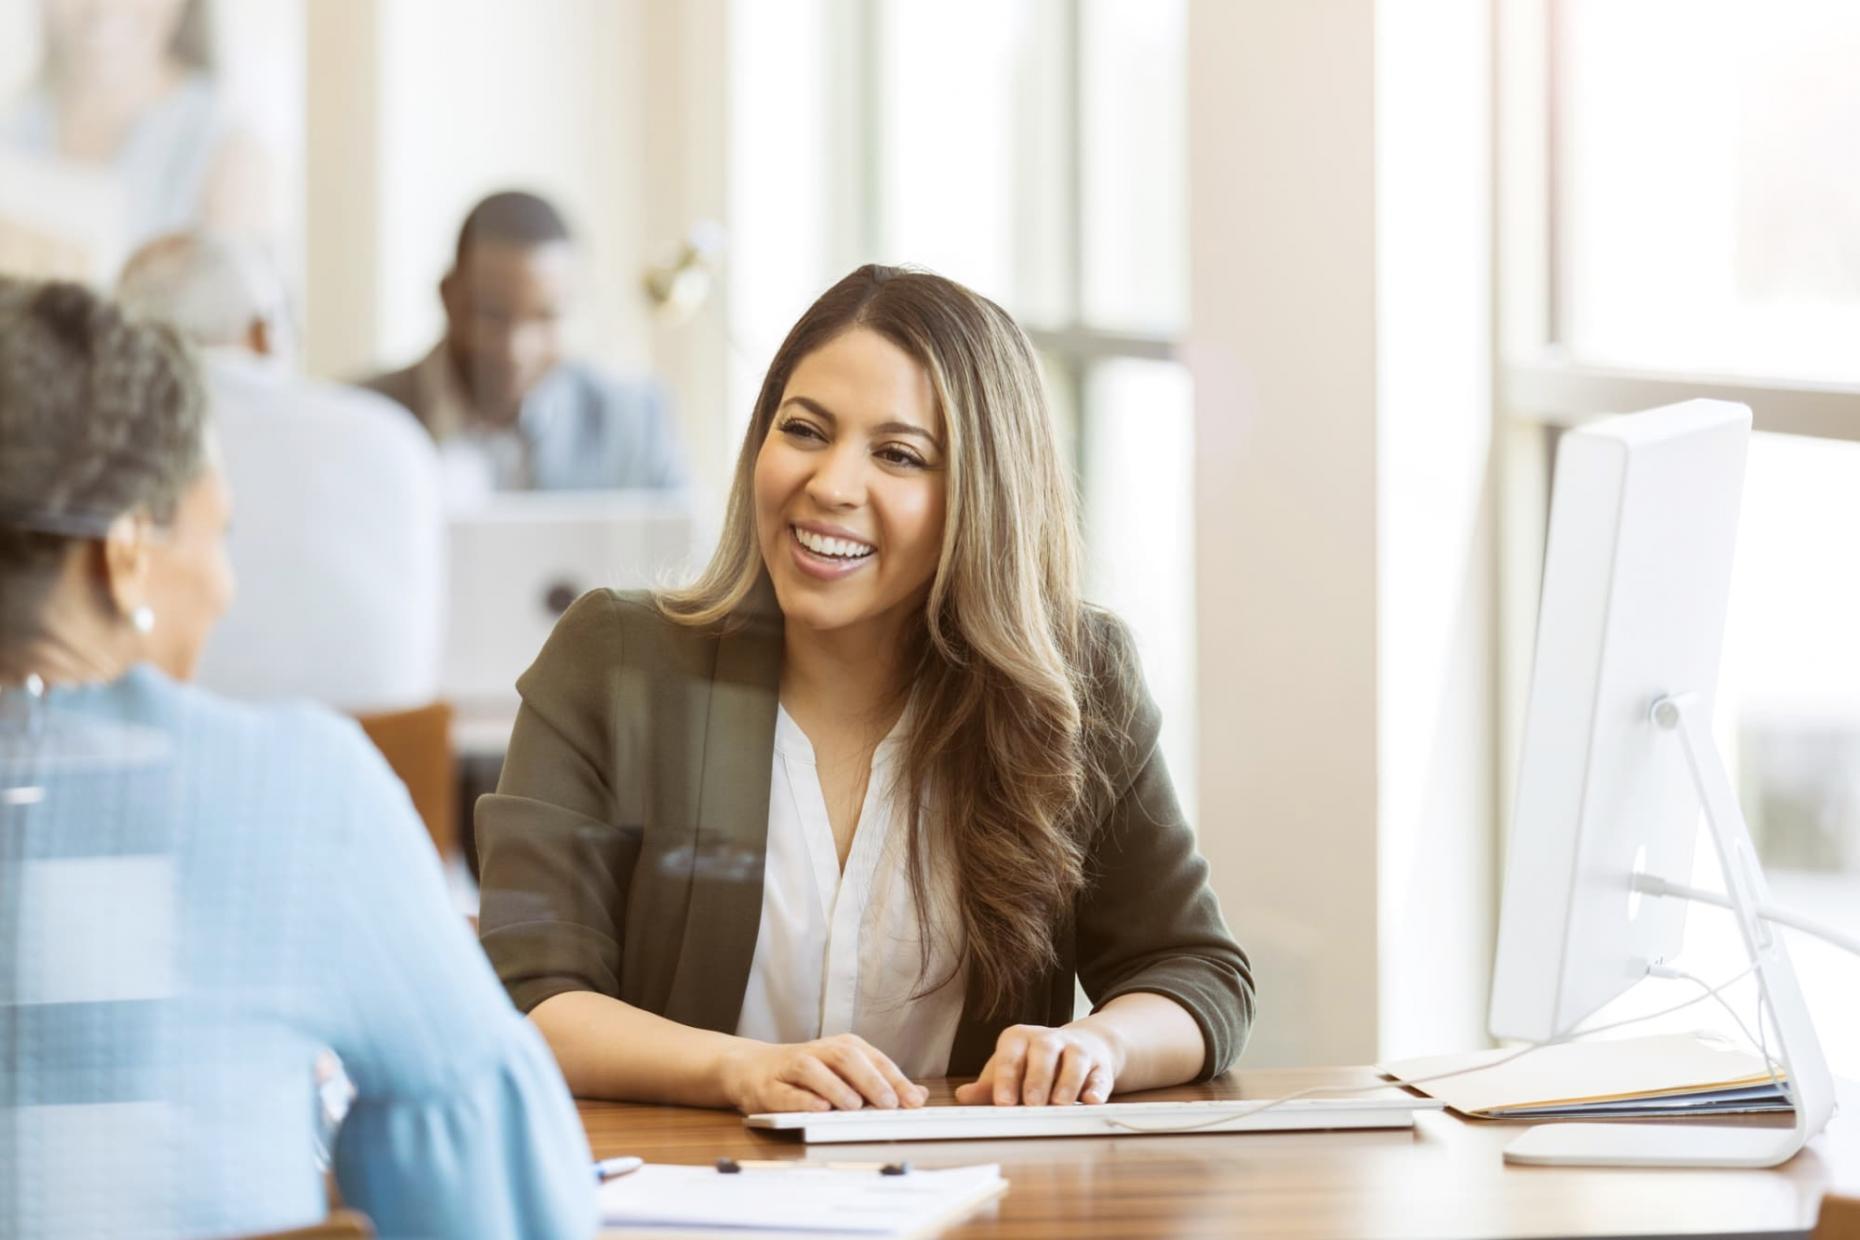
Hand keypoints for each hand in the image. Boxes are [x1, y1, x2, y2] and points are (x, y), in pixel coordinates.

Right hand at [719, 1033, 928, 1114]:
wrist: (750, 1068)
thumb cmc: (806, 1075)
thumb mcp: (846, 1074)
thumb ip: (881, 1083)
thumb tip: (920, 1095)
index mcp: (842, 1047)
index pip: (873, 1059)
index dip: (895, 1079)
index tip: (913, 1100)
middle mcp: (819, 1052)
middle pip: (846, 1058)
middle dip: (870, 1080)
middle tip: (889, 1103)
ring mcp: (791, 1066)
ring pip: (814, 1070)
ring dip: (836, 1088)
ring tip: (854, 1106)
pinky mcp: (768, 1086)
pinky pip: (786, 1092)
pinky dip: (802, 1100)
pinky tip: (818, 1108)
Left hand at [954, 1022, 1123, 1105]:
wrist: (1080, 1049)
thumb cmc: (1034, 1064)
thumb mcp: (1008, 1071)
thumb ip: (988, 1087)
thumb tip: (962, 1095)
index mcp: (1019, 1039)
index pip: (1011, 1054)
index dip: (1006, 1077)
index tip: (1003, 1101)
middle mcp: (1048, 1040)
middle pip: (1044, 1051)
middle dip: (1038, 1078)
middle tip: (1032, 1103)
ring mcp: (1076, 1049)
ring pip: (1075, 1058)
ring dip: (1068, 1082)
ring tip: (1059, 1104)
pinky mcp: (1099, 1065)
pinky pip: (1099, 1074)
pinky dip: (1097, 1088)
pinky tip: (1092, 1100)